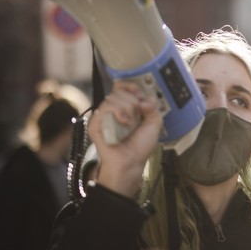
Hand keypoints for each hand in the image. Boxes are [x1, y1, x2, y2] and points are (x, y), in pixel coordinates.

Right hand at [87, 80, 162, 196]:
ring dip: (127, 108)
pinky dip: (119, 113)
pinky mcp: (95, 124)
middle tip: (137, 115)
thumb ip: (153, 107)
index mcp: (124, 108)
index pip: (122, 87)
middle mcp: (112, 111)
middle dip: (133, 101)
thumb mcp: (154, 123)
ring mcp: (103, 117)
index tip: (140, 95)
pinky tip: (124, 124)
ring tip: (130, 123)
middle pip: (119, 91)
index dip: (131, 87)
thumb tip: (145, 98)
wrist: (132, 162)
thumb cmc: (140, 146)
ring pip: (112, 98)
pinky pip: (105, 108)